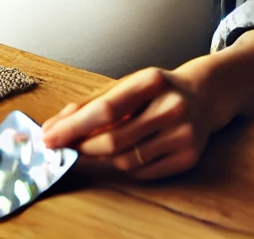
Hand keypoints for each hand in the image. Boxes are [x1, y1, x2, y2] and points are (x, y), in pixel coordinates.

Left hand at [40, 64, 214, 179]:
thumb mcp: (128, 83)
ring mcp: (183, 135)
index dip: (74, 126)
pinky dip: (124, 166)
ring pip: (126, 160)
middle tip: (64, 148)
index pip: (105, 109)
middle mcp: (171, 108)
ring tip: (93, 147)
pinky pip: (143, 173)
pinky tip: (121, 154)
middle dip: (82, 147)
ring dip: (101, 158)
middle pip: (114, 140)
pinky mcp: (188, 158)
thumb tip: (56, 125)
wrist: (204, 95)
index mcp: (151, 81)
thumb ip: (93, 102)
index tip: (49, 137)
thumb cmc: (157, 89)